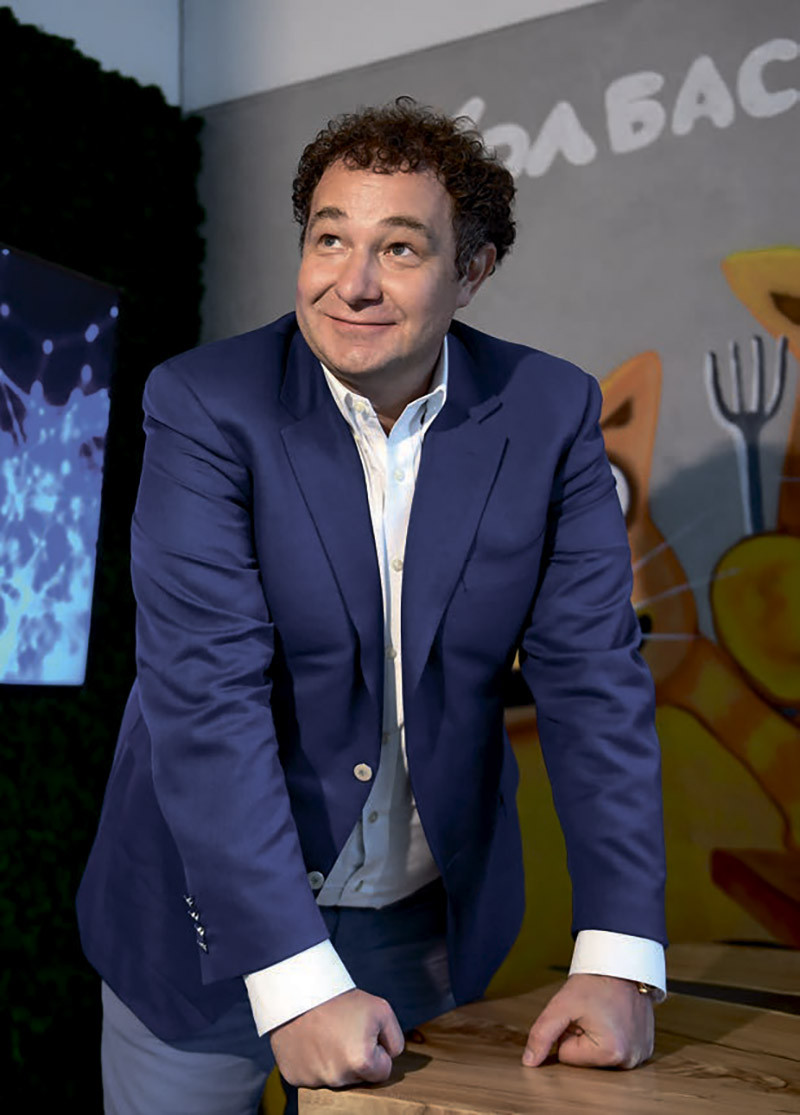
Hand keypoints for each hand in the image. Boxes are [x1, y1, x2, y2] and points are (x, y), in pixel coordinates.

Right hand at [269, 988, 404, 1087]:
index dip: (378, 1050)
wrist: (298, 990)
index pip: (382, 1071)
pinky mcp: (295, 1077)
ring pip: (335, 1076)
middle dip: (356, 1057)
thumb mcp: (381, 1009)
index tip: (364, 1033)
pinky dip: (313, 1061)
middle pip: (358, 1076)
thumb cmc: (339, 998)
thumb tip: (390, 1056)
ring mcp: (314, 1080)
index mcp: (361, 1063)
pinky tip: (311, 1041)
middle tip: (344, 1030)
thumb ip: (395, 1038)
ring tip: (326, 1033)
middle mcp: (337, 1077)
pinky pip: (312, 1075)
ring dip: (334, 1059)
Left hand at [522, 974, 653, 1068]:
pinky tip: (616, 1017)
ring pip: (599, 1056)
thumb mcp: (561, 1005)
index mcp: (611, 1053)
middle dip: (582, 1036)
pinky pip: (617, 1051)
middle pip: (584, 1060)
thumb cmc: (594, 981)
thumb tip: (529, 1063)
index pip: (566, 1056)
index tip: (581, 1013)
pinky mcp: (645, 1049)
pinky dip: (613, 1036)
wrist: (622, 963)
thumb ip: (541, 1034)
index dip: (567, 1031)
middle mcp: (630, 1060)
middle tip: (592, 1012)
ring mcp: (640, 1055)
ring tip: (605, 1013)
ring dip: (597, 1037)